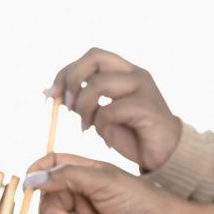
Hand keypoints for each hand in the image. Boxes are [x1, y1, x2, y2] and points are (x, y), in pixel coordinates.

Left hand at [46, 48, 181, 170]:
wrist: (165, 156)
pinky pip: (109, 111)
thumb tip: (48, 91)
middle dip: (72, 79)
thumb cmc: (135, 135)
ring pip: (98, 84)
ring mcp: (143, 88)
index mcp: (126, 71)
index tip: (51, 93)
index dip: (66, 72)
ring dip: (83, 107)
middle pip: (94, 57)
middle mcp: (135, 74)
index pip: (91, 57)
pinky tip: (105, 138)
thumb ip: (82, 100)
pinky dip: (100, 125)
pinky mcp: (147, 107)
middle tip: (67, 104)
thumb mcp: (102, 114)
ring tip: (85, 126)